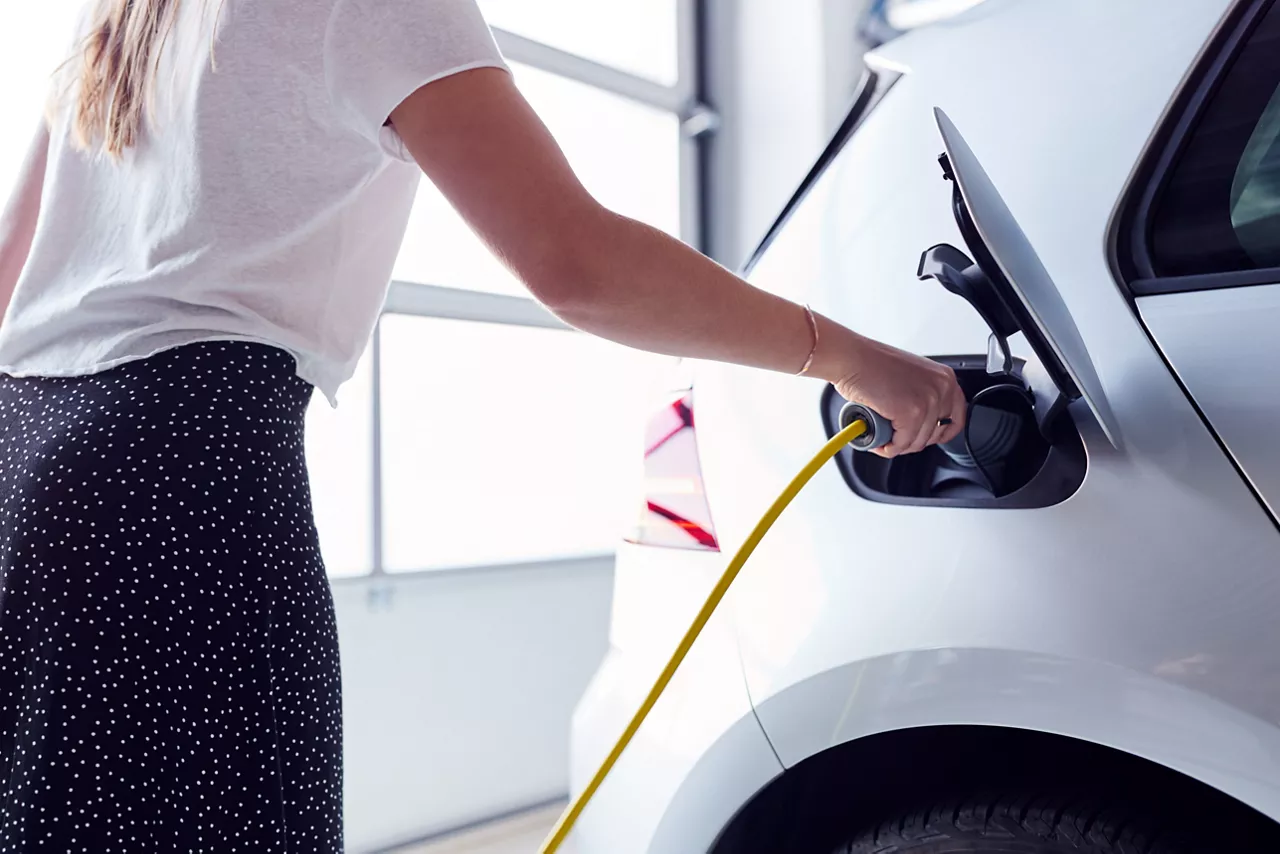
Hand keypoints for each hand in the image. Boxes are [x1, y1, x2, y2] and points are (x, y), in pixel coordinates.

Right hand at [832, 334, 966, 457]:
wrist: (851, 358)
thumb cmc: (870, 364)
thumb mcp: (910, 375)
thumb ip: (922, 393)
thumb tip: (921, 420)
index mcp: (944, 378)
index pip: (957, 417)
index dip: (941, 433)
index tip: (927, 438)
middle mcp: (942, 388)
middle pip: (935, 433)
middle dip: (914, 441)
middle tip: (895, 438)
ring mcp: (928, 401)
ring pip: (917, 442)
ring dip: (898, 446)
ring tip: (883, 439)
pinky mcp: (911, 413)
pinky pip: (902, 443)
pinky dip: (888, 448)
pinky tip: (878, 442)